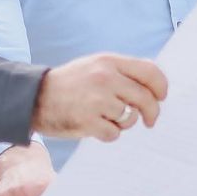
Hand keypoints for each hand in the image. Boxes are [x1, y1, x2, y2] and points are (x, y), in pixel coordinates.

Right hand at [34, 52, 166, 140]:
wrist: (35, 97)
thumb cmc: (70, 83)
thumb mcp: (95, 65)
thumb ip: (122, 70)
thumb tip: (154, 80)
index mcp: (109, 62)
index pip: (150, 72)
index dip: (161, 87)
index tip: (161, 98)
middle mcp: (105, 78)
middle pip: (145, 98)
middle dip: (152, 113)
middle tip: (150, 121)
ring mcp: (96, 100)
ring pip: (130, 118)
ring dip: (123, 123)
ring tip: (106, 118)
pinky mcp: (87, 121)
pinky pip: (114, 133)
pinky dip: (108, 134)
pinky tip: (95, 126)